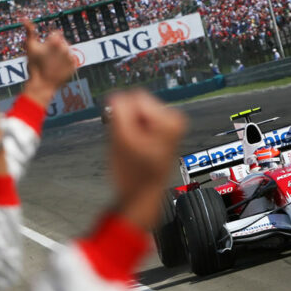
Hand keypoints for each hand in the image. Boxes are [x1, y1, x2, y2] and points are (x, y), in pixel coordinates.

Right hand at [21, 18, 77, 107]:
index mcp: (55, 41)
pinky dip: (65, 63)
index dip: (48, 41)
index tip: (44, 50)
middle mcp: (66, 47)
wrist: (42, 85)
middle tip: (47, 58)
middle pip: (62, 42)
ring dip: (61, 55)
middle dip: (56, 47)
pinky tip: (58, 68)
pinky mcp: (75, 66)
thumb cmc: (34, 65)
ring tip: (52, 64)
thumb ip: (29, 30)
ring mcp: (71, 57)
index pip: (55, 34)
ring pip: (66, 51)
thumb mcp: (30, 47)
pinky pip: (70, 60)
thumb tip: (24, 18)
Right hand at [107, 90, 186, 229]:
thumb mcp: (121, 138)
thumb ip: (119, 110)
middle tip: (129, 143)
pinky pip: (140, 120)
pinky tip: (136, 147)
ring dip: (130, 126)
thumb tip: (115, 95)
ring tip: (133, 147)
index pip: (135, 96)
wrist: (142, 195)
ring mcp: (170, 125)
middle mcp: (175, 119)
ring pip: (137, 111)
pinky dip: (134, 131)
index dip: (124, 114)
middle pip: (137, 102)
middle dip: (127, 119)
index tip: (125, 134)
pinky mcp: (163, 131)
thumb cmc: (134, 174)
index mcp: (170, 120)